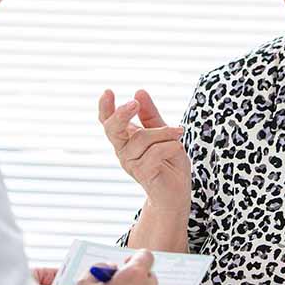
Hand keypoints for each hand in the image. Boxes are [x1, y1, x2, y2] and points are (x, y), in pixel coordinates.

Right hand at [98, 89, 190, 211]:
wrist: (176, 193)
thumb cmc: (169, 162)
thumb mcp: (163, 133)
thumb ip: (151, 115)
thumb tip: (139, 91)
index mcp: (126, 139)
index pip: (108, 122)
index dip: (105, 108)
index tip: (108, 91)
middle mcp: (124, 151)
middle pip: (113, 130)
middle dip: (121, 115)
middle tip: (133, 104)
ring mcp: (132, 164)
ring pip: (142, 138)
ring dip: (164, 132)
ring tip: (179, 132)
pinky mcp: (144, 174)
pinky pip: (155, 153)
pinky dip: (171, 145)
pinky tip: (178, 147)